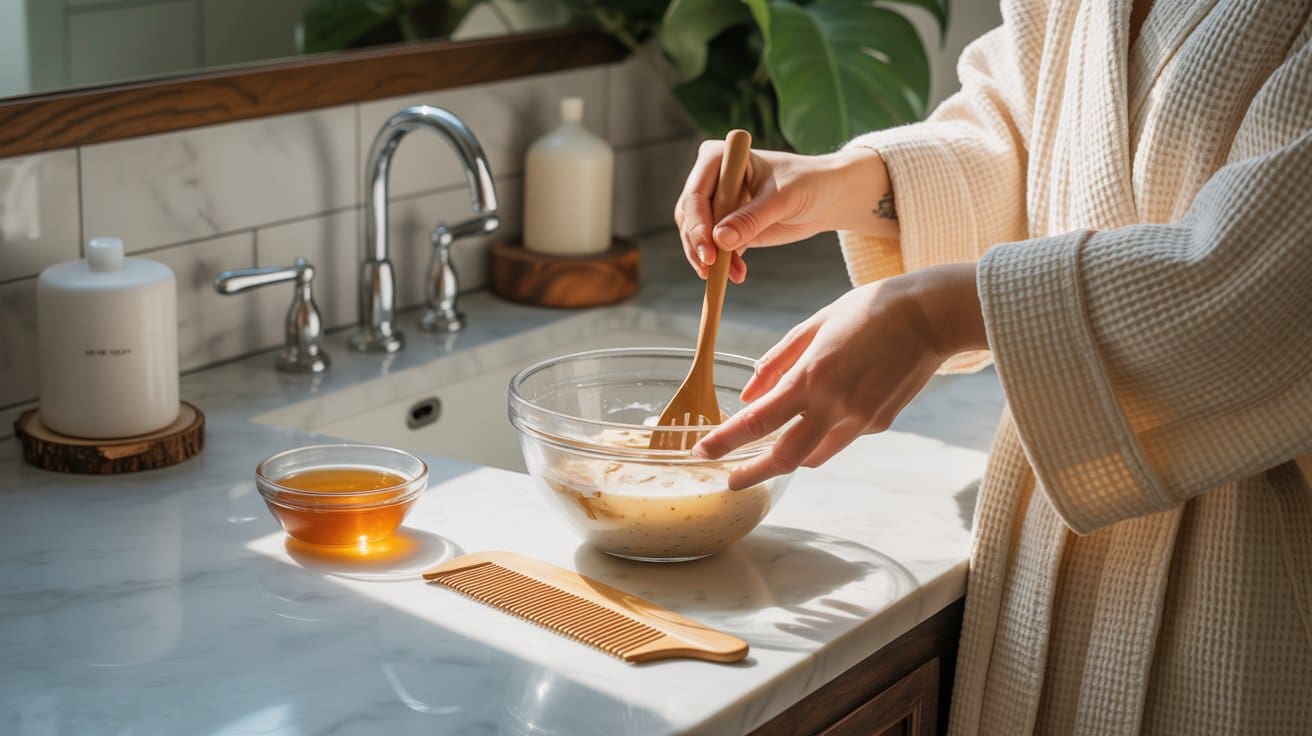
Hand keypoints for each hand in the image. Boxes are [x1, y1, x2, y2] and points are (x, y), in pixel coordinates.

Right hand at [674, 142, 895, 283]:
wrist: (828, 196)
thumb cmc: (808, 183)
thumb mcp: (782, 199)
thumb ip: (751, 218)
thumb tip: (720, 240)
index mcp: (718, 158)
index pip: (695, 194)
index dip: (697, 224)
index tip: (709, 250)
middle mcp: (712, 178)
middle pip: (690, 217)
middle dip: (698, 245)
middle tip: (710, 269)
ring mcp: (718, 203)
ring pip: (698, 236)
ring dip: (709, 259)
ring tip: (728, 276)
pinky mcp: (728, 225)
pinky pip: (716, 248)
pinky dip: (723, 264)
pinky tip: (737, 274)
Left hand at [693, 264, 985, 488]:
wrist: (931, 316)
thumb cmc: (870, 309)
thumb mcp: (815, 324)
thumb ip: (777, 361)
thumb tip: (748, 394)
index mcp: (813, 376)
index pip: (758, 422)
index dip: (725, 441)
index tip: (702, 451)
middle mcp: (835, 406)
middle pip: (783, 458)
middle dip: (751, 473)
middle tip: (730, 479)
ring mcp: (860, 420)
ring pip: (813, 456)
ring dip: (789, 456)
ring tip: (771, 448)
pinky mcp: (880, 424)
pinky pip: (840, 437)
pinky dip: (823, 432)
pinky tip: (827, 410)